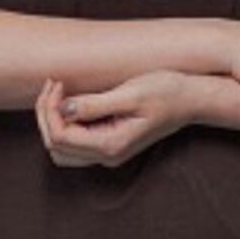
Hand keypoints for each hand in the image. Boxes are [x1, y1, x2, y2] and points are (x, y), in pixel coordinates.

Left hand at [33, 70, 193, 169]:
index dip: (51, 109)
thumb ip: (95, 105)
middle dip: (47, 115)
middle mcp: (107, 156)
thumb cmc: (166, 92)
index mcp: (111, 146)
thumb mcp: (131, 94)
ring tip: (59, 91)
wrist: (192, 99)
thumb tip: (63, 109)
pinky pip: (75, 142)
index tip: (58, 82)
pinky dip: (65, 122)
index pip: (61, 137)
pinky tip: (70, 100)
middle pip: (56, 147)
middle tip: (54, 84)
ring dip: (53, 120)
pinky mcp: (110, 143)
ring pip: (62, 148)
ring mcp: (108, 152)